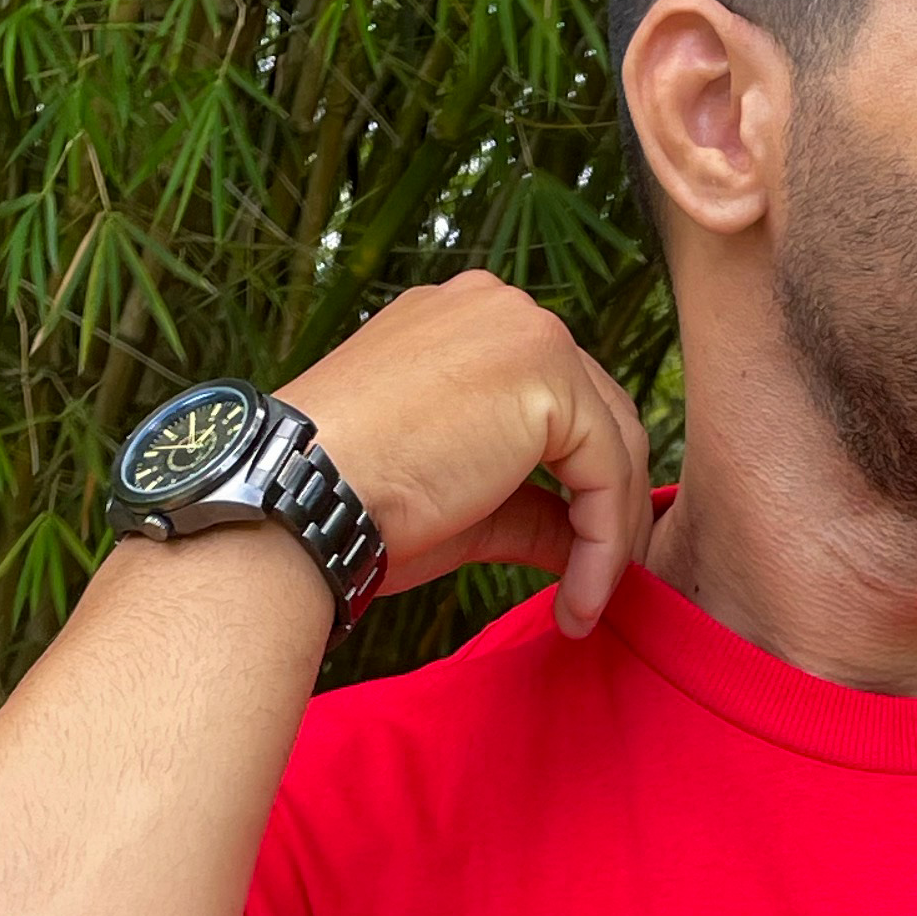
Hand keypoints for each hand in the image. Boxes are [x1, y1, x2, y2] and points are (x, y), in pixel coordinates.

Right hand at [278, 273, 652, 631]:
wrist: (305, 494)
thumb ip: (531, 509)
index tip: (578, 557)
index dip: (577, 482)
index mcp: (465, 324)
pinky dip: (604, 545)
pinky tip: (579, 603)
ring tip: (585, 606)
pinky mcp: (548, 375)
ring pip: (610, 445)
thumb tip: (583, 547)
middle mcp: (499, 309)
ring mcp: (526, 331)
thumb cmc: (354, 499)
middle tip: (600, 584)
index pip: (554, 401)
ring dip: (608, 535)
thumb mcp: (463, 501)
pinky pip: (607, 472)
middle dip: (606, 507)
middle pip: (595, 415)